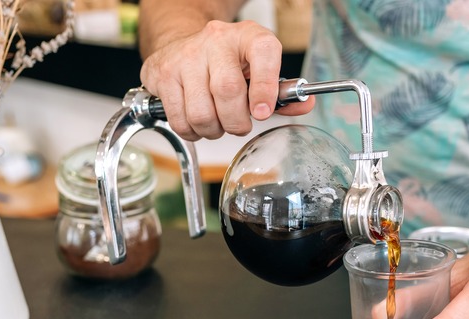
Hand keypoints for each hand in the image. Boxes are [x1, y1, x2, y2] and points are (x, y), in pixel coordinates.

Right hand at [139, 20, 315, 140]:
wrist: (184, 45)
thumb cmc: (228, 63)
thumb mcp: (259, 69)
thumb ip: (282, 93)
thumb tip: (306, 105)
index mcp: (248, 36)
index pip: (263, 53)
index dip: (265, 87)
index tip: (263, 112)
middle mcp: (216, 41)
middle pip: (228, 92)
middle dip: (236, 122)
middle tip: (239, 124)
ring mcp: (185, 56)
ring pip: (202, 113)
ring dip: (213, 130)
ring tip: (216, 121)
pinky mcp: (162, 74)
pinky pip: (180, 121)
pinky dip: (192, 132)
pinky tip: (196, 121)